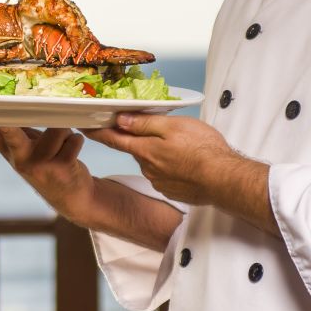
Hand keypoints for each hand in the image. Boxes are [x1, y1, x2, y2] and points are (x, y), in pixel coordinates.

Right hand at [0, 126, 93, 219]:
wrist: (72, 197)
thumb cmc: (43, 161)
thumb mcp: (20, 147)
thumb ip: (2, 129)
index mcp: (8, 149)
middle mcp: (19, 158)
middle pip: (10, 132)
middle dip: (5, 122)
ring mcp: (39, 165)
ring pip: (58, 127)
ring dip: (65, 133)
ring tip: (60, 149)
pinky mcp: (60, 168)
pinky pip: (73, 138)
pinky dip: (76, 143)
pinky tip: (71, 159)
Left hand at [82, 114, 276, 235]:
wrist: (225, 180)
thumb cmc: (203, 150)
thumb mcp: (173, 126)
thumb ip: (145, 123)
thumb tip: (121, 120)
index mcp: (144, 150)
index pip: (113, 139)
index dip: (98, 131)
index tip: (85, 126)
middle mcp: (148, 168)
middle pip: (135, 149)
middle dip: (139, 139)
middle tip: (156, 129)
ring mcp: (160, 182)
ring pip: (152, 161)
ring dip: (158, 153)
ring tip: (181, 145)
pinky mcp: (173, 190)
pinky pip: (166, 174)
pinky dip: (171, 166)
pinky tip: (186, 161)